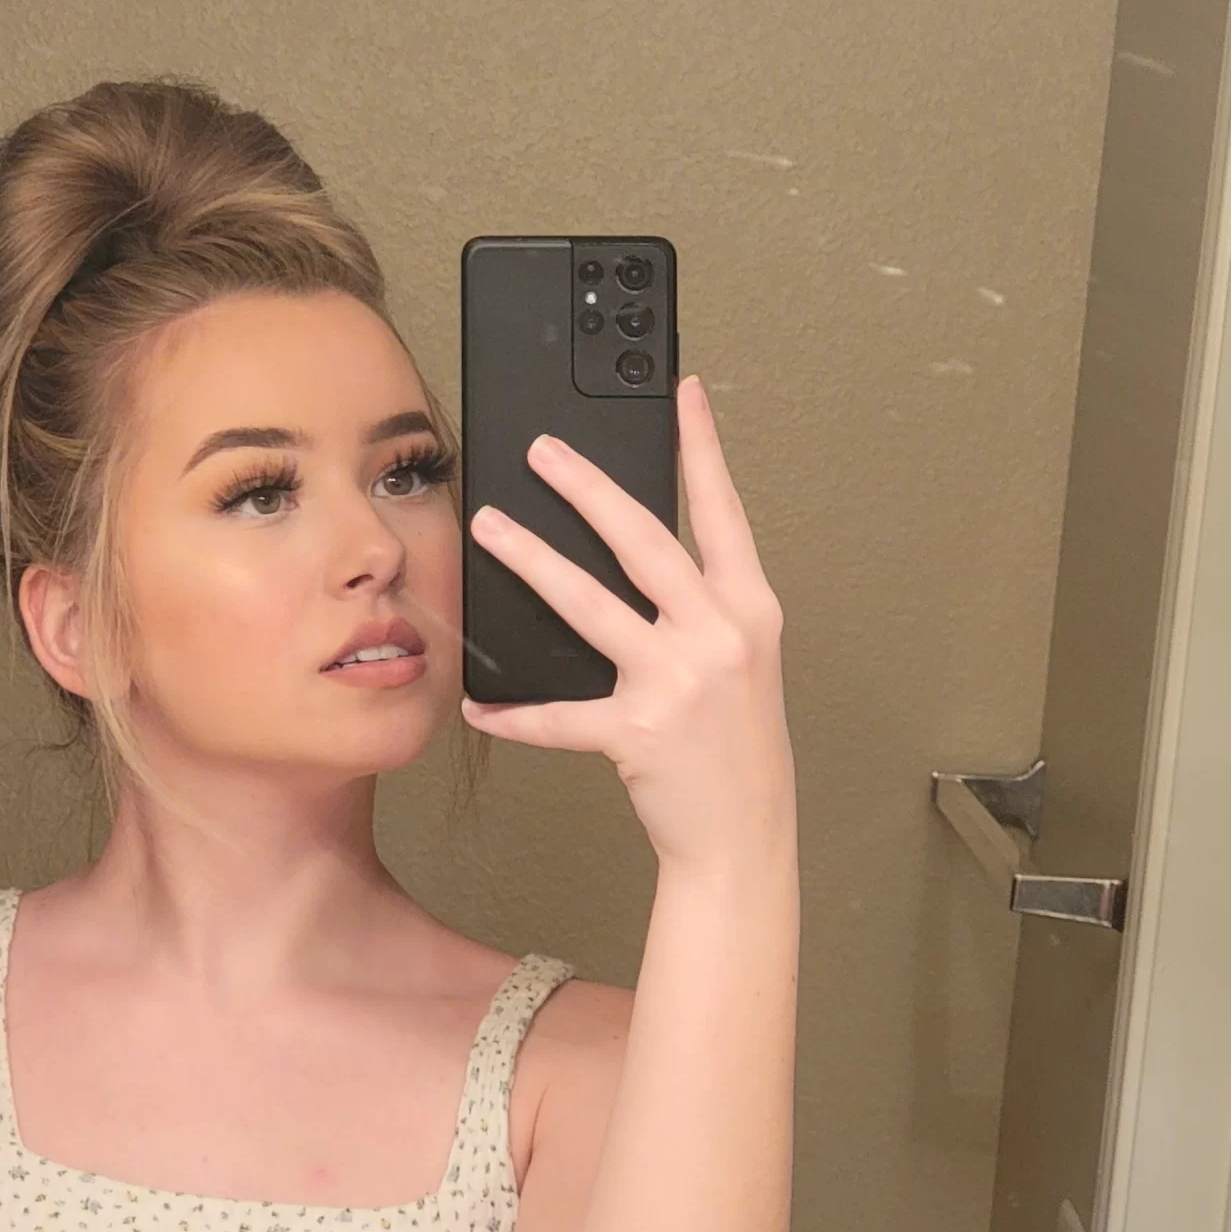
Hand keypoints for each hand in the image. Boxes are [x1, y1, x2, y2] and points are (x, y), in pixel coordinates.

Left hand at [461, 373, 793, 870]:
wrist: (744, 837)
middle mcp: (719, 635)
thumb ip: (701, 606)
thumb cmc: (738, 748)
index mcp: (750, 610)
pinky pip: (559, 713)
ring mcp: (678, 681)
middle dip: (586, 487)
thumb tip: (640, 554)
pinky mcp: (636, 731)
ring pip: (588, 603)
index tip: (684, 394)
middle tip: (541, 450)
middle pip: (643, 541)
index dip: (702, 448)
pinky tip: (480, 706)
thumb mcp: (740, 661)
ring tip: (490, 527)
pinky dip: (515, 713)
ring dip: (532, 560)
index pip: (722, 511)